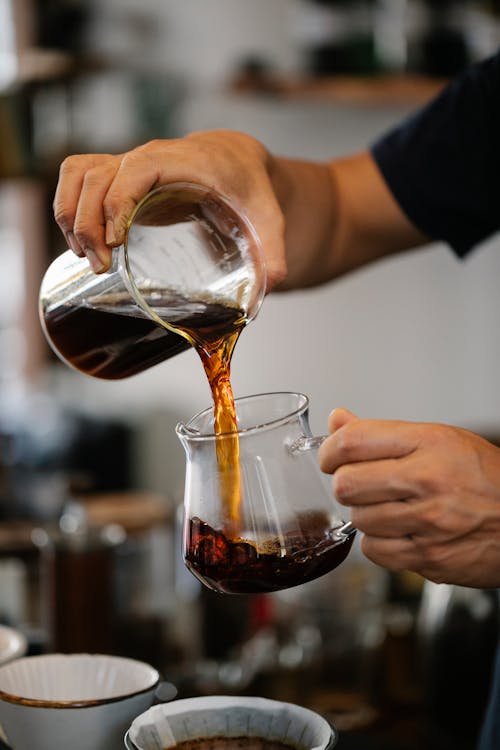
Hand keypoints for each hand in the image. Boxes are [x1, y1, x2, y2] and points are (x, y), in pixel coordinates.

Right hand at [52, 130, 285, 287]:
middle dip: (88, 223)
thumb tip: (273, 283)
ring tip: (87, 257)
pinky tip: (80, 242)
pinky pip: (76, 176)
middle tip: (102, 265)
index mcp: (182, 161)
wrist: (234, 159)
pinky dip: (67, 205)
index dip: (117, 203)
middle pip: (96, 177)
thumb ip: (274, 249)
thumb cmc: (248, 184)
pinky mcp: (117, 175)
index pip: (134, 170)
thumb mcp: (267, 215)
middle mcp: (148, 156)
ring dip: (70, 215)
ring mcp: (128, 163)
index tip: (116, 242)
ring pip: (78, 173)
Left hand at [319, 408, 499, 587]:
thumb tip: (338, 420)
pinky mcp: (429, 557)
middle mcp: (427, 480)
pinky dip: (379, 543)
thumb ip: (381, 433)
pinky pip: (375, 551)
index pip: (353, 441)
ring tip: (390, 508)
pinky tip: (398, 531)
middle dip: (346, 484)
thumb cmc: (486, 478)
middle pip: (346, 484)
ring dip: (365, 514)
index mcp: (429, 442)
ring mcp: (429, 522)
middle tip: (362, 484)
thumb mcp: (438, 438)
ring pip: (358, 519)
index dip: (330, 450)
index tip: (331, 457)